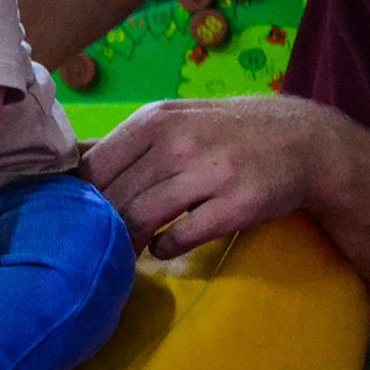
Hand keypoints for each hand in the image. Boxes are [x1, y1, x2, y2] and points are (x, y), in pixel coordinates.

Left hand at [81, 96, 321, 259]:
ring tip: (124, 249)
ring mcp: (210, 174)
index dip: (80, 196)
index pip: (95, 166)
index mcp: (154, 121)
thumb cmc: (221, 132)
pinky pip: (184, 236)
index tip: (76, 215)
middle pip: (116, 196)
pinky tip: (163, 248)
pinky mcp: (237, 205)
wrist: (302, 140)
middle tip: (96, 243)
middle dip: (101, 225)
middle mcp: (178, 143)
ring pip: (143, 216)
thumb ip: (126, 143)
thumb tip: (67, 164)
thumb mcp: (172, 120)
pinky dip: (165, 248)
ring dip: (128, 240)